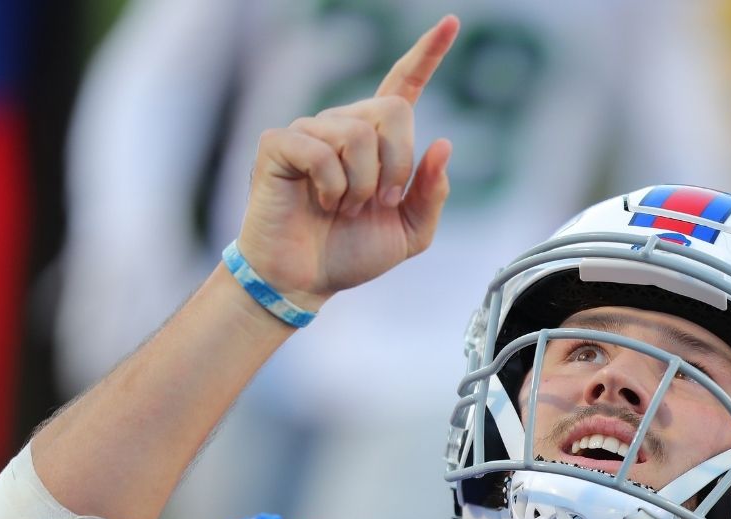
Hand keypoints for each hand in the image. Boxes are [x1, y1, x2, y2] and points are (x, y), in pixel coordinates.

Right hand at [236, 15, 459, 310]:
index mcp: (377, 141)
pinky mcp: (279, 144)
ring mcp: (310, 132)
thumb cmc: (349, 254)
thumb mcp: (409, 233)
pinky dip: (331, 184)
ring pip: (357, 133)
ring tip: (345, 207)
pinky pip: (320, 149)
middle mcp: (344, 126)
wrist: (305, 281)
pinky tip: (321, 201)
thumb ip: (431, 194)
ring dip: (361, 184)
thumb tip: (443, 143)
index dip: (428, 54)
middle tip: (380, 201)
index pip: (404, 84)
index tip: (452, 22)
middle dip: (397, 163)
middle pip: (393, 109)